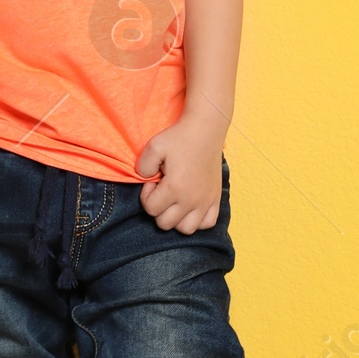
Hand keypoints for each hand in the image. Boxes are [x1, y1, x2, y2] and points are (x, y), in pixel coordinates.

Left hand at [136, 111, 222, 233]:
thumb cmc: (179, 137)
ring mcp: (206, 201)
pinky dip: (197, 220)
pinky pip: (207, 223)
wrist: (205, 128)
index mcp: (175, 188)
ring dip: (176, 219)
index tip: (153, 181)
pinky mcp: (216, 199)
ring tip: (175, 201)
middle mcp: (192, 199)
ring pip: (186, 229)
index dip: (146, 195)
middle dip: (158, 208)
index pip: (151, 209)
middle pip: (166, 223)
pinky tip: (191, 206)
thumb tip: (147, 181)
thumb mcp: (153, 146)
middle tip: (162, 190)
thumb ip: (142, 167)